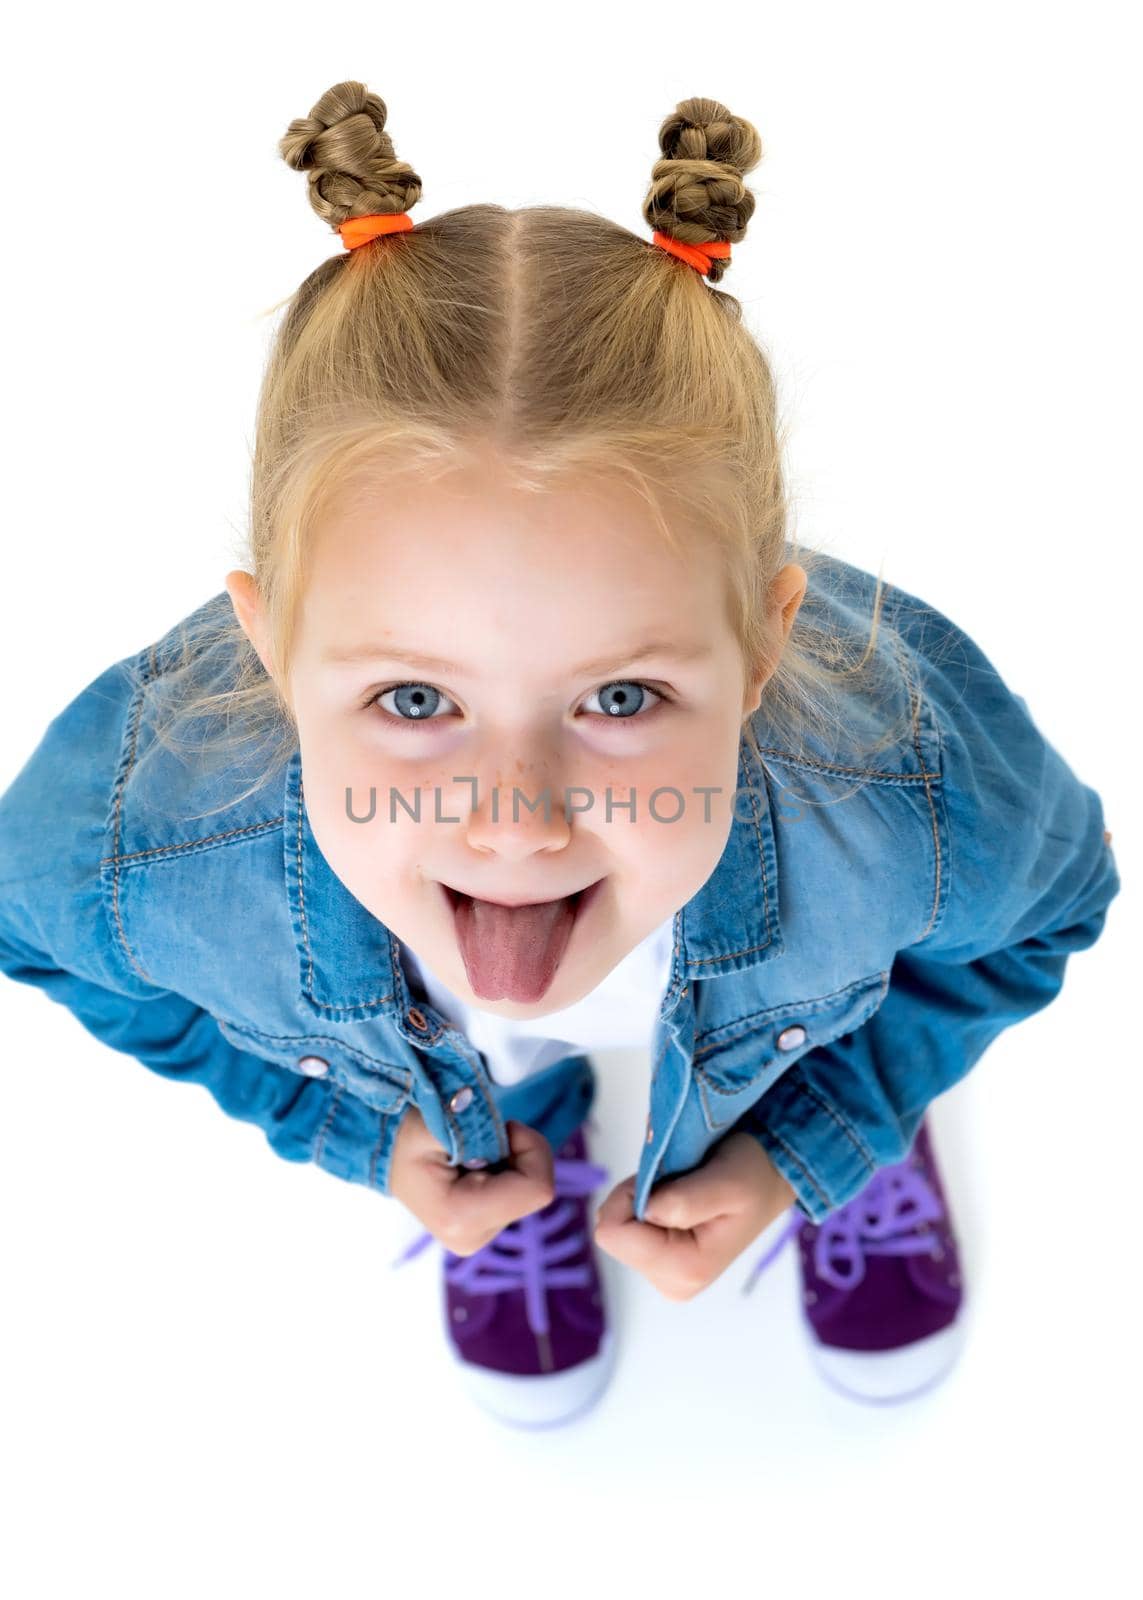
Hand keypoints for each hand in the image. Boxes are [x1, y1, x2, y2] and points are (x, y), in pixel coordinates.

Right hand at [390, 1106, 554, 1256]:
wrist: (387, 1155)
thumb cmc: (406, 1136)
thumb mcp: (436, 1121)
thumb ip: (474, 1126)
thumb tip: (509, 1135)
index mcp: (461, 1217)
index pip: (537, 1188)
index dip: (531, 1148)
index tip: (503, 1127)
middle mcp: (474, 1237)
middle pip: (535, 1187)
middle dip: (519, 1153)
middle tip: (480, 1139)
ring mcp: (480, 1237)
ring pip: (530, 1190)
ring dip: (511, 1161)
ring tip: (472, 1154)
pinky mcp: (485, 1229)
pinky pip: (519, 1195)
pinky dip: (507, 1171)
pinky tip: (476, 1166)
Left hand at [593, 1132, 796, 1300]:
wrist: (771, 1177)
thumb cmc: (752, 1174)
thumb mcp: (725, 1181)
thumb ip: (683, 1201)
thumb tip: (644, 1212)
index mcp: (684, 1270)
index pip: (611, 1233)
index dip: (630, 1195)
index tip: (665, 1180)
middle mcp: (671, 1283)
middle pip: (613, 1233)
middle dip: (638, 1199)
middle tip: (679, 1184)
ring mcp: (666, 1276)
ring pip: (620, 1230)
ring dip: (645, 1200)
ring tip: (685, 1191)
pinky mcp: (663, 1265)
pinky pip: (630, 1230)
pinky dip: (648, 1206)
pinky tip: (681, 1201)